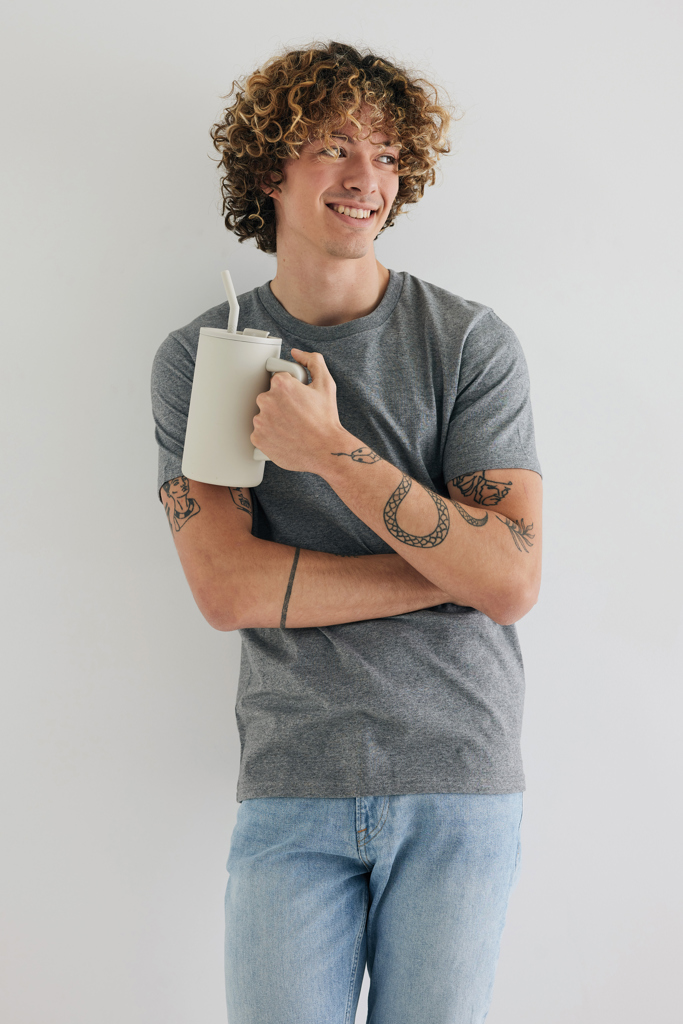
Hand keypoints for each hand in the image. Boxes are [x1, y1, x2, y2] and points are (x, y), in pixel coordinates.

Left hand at [250, 349, 347, 472]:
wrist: (326, 450)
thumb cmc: (326, 420)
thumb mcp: (326, 384)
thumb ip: (313, 361)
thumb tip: (297, 353)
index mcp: (281, 384)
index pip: (278, 380)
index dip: (290, 390)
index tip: (298, 400)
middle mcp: (267, 400)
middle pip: (269, 398)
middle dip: (281, 405)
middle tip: (297, 415)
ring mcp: (260, 420)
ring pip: (263, 416)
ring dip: (274, 420)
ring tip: (292, 428)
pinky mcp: (257, 438)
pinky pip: (259, 433)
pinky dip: (270, 436)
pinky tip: (285, 437)